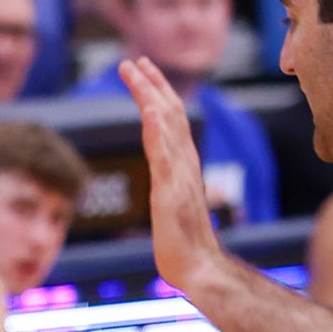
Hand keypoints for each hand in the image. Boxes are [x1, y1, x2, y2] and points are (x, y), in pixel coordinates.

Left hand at [117, 57, 227, 291]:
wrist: (199, 270)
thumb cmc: (184, 245)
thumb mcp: (170, 209)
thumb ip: (168, 189)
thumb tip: (164, 182)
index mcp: (181, 167)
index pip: (170, 121)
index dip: (157, 94)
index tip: (142, 71)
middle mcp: (183, 165)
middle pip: (169, 115)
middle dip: (151, 85)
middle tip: (133, 60)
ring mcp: (178, 178)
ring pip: (166, 127)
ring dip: (150, 97)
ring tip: (136, 71)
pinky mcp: (171, 195)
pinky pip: (165, 158)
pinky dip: (160, 133)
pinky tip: (152, 112)